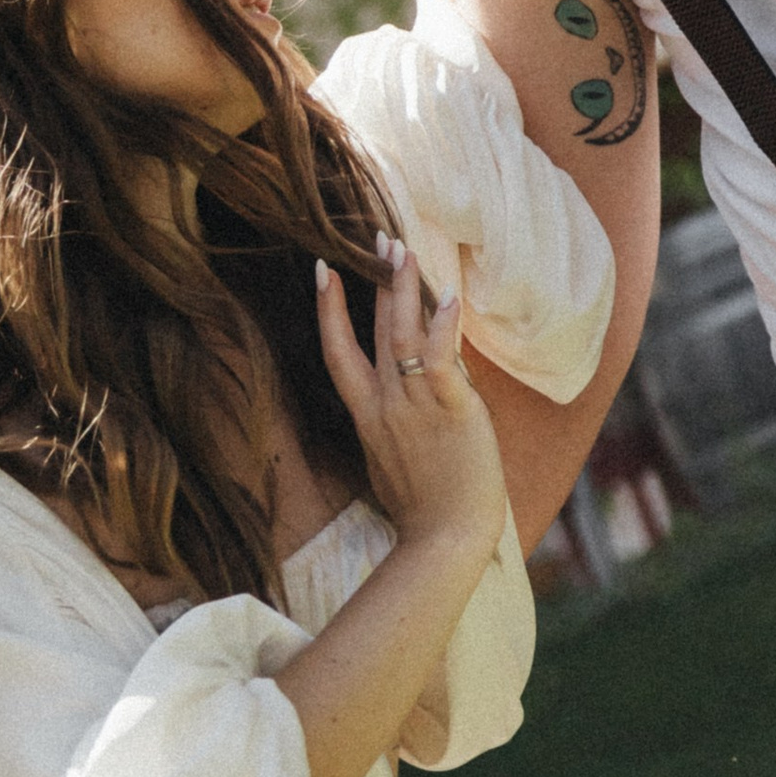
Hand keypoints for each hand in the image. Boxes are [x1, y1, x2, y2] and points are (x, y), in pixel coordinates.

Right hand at [316, 232, 505, 576]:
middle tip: (379, 237)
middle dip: (375, 281)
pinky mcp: (452, 411)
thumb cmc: (422, 505)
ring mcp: (417, 406)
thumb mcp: (391, 457)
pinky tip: (449, 298)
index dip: (329, 311)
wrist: (445, 540)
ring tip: (404, 252)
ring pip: (403, 335)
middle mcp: (387, 405)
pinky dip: (442, 329)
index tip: (324, 270)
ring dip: (403, 290)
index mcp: (368, 416)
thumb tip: (401, 390)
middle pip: (374, 332)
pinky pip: (441, 362)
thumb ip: (391, 420)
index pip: (338, 353)